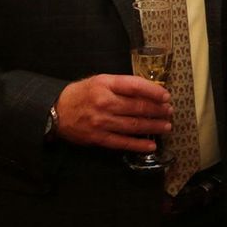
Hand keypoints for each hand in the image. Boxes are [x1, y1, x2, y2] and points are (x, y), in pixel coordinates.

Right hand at [54, 74, 172, 151]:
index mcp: (106, 84)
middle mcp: (105, 103)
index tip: (167, 96)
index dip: (154, 91)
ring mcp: (102, 122)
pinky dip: (138, 145)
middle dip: (157, 110)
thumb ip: (123, 84)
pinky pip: (122, 142)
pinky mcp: (99, 138)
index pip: (135, 86)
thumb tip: (150, 90)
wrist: (57, 111)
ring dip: (153, 127)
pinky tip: (151, 146)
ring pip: (133, 125)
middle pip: (137, 107)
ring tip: (166, 126)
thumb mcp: (102, 80)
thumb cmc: (83, 93)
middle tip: (170, 112)